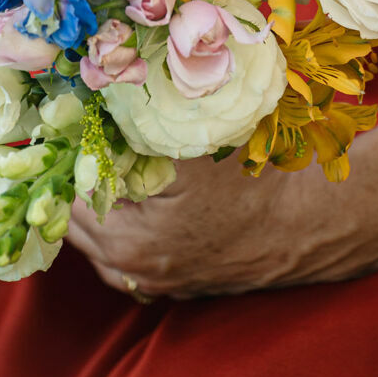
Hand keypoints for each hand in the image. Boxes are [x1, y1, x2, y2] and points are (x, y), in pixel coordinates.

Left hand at [65, 151, 372, 299]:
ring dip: (100, 204)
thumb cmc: (253, 181)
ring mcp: (155, 283)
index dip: (68, 156)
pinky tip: (140, 195)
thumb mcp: (192, 144)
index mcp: (127, 241)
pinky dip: (124, 225)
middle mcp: (133, 272)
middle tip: (80, 139)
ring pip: (101, 240)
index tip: (67, 124)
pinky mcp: (176, 284)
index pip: (68, 197)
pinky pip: (128, 254)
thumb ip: (139, 123)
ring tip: (106, 164)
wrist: (309, 224)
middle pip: (78, 223)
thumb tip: (94, 92)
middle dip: (78, 181)